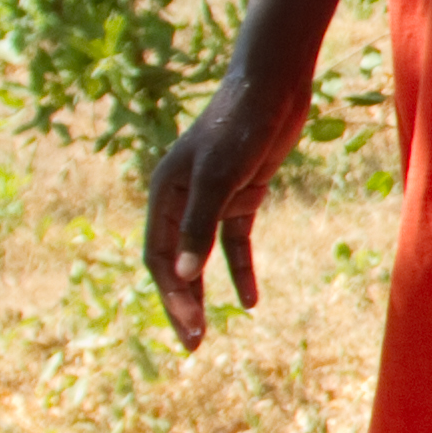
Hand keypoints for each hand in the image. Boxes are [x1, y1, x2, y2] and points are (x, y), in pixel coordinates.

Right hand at [144, 79, 309, 350]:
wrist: (273, 88)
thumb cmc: (241, 126)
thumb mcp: (220, 178)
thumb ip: (199, 227)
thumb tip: (182, 276)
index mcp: (163, 193)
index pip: (158, 256)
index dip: (171, 295)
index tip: (190, 328)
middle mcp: (181, 198)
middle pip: (174, 262)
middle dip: (182, 303)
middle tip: (193, 344)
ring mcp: (211, 198)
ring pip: (202, 257)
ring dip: (204, 292)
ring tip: (207, 332)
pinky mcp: (241, 195)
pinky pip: (234, 243)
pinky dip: (240, 270)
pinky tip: (250, 301)